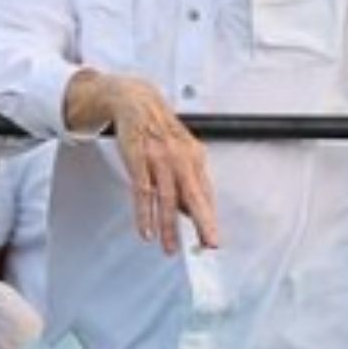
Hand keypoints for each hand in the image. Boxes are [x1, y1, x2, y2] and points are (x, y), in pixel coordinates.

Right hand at [102, 76, 217, 254]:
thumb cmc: (159, 129)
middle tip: (209, 244)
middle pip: (193, 195)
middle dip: (202, 222)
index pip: (205, 192)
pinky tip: (147, 231)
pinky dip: (145, 214)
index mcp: (194, 155)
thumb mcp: (179, 150)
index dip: (209, 217)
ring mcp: (159, 158)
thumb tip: (190, 210)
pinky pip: (143, 192)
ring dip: (168, 227)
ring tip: (170, 248)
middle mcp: (180, 157)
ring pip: (167, 198)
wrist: (135, 101)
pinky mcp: (138, 159)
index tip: (211, 239)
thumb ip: (186, 179)